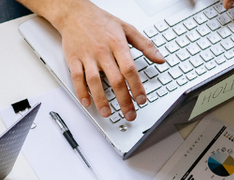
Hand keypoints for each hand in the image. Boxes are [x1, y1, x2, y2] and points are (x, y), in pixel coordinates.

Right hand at [46, 0, 163, 120]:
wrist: (75, 13)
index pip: (130, 69)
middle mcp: (102, 51)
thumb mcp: (127, 28)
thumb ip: (145, 45)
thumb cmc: (101, 21)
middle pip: (115, 80)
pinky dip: (81, 92)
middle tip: (129, 113)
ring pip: (95, 82)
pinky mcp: (73, 59)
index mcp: (117, 44)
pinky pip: (77, 78)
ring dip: (101, 100)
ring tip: (108, 113)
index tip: (141, 100)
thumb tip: (160, 58)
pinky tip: (87, 102)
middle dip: (124, 100)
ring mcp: (87, 56)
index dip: (137, 87)